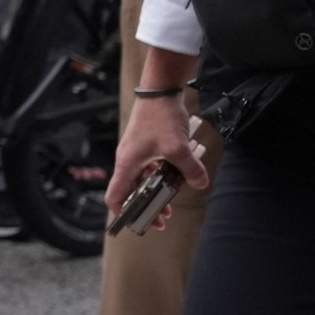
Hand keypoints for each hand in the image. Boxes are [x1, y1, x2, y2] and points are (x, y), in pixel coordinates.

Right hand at [104, 96, 208, 226]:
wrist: (159, 91)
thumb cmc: (160, 118)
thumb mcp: (178, 148)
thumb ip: (190, 170)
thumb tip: (200, 184)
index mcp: (127, 165)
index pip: (114, 196)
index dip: (122, 213)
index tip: (138, 223)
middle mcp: (128, 161)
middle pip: (131, 192)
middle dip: (147, 208)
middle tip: (163, 219)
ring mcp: (137, 153)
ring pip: (143, 180)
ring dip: (157, 192)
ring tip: (173, 202)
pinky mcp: (147, 145)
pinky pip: (152, 167)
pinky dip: (163, 176)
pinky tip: (179, 176)